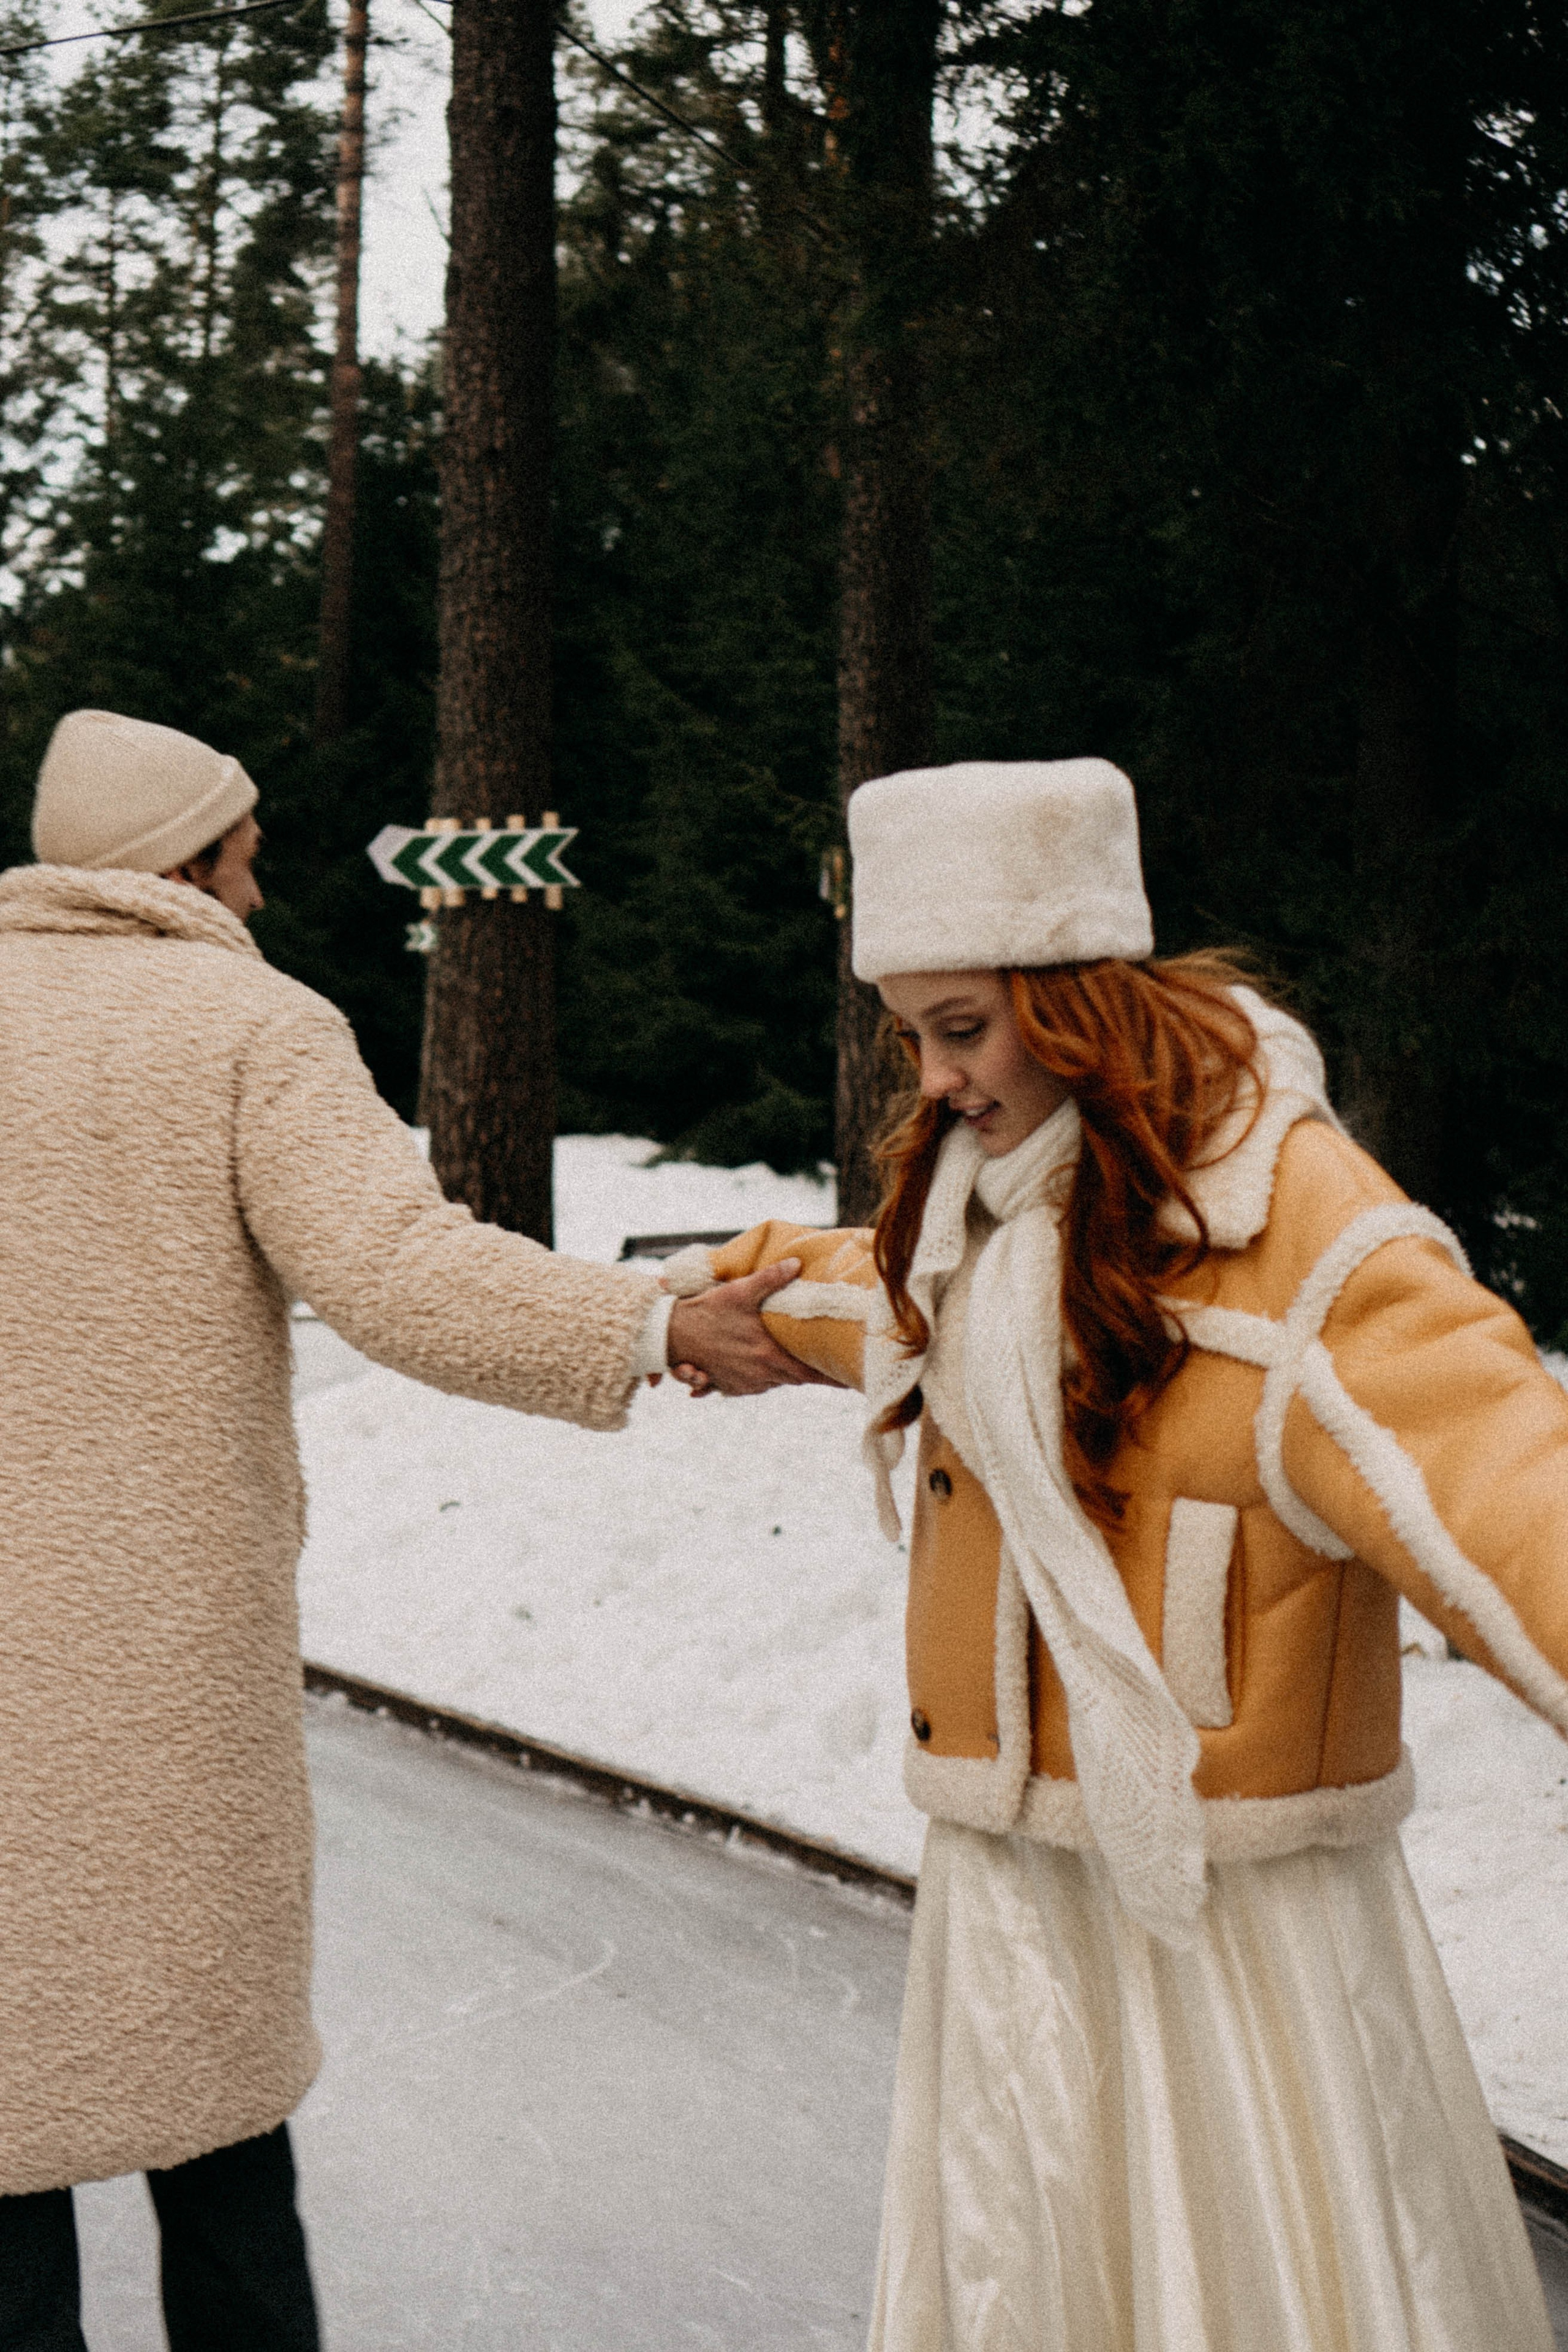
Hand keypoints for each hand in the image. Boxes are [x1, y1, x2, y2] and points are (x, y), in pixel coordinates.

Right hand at [665, 1260, 838, 1397]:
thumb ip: (770, 1280)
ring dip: (789, 1374)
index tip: (850, 1380)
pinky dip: (766, 1377)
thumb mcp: (739, 1292)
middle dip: (815, 1375)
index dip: (831, 1377)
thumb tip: (796, 1264)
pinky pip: (757, 1386)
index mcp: (767, 1354)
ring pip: (777, 1382)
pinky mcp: (730, 1386)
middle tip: (835, 1372)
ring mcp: (744, 1383)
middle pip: (797, 1379)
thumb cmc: (706, 1311)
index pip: (809, 1372)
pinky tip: (767, 1365)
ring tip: (804, 1365)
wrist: (670, 1336)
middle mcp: (759, 1374)